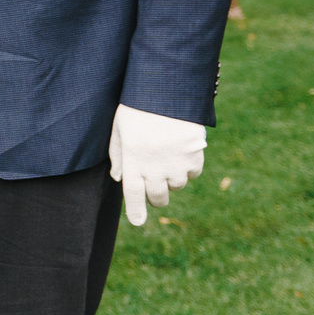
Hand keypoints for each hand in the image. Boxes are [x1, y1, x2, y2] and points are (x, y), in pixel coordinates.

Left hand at [107, 104, 206, 226]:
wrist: (168, 92)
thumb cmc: (138, 108)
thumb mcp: (120, 129)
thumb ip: (119, 156)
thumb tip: (119, 179)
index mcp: (133, 163)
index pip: (133, 196)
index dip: (136, 211)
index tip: (138, 221)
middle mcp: (154, 170)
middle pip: (158, 197)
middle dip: (157, 197)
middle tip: (156, 190)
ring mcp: (176, 166)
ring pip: (177, 186)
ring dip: (172, 179)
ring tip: (168, 159)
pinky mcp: (195, 158)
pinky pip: (193, 173)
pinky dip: (188, 168)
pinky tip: (182, 152)